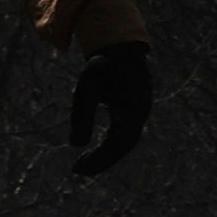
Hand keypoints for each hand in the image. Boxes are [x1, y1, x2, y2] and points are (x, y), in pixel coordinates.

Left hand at [67, 43, 156, 178]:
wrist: (118, 47)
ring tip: (82, 163)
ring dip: (105, 154)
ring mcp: (139, 111)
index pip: (120, 143)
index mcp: (134, 107)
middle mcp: (141, 112)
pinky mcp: (133, 110)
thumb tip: (76, 145)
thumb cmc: (100, 67)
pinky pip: (123, 133)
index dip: (101, 159)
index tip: (79, 168)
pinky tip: (93, 150)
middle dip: (102, 160)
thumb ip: (82, 115)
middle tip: (77, 169)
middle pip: (124, 145)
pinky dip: (108, 145)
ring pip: (125, 141)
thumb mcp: (87, 89)